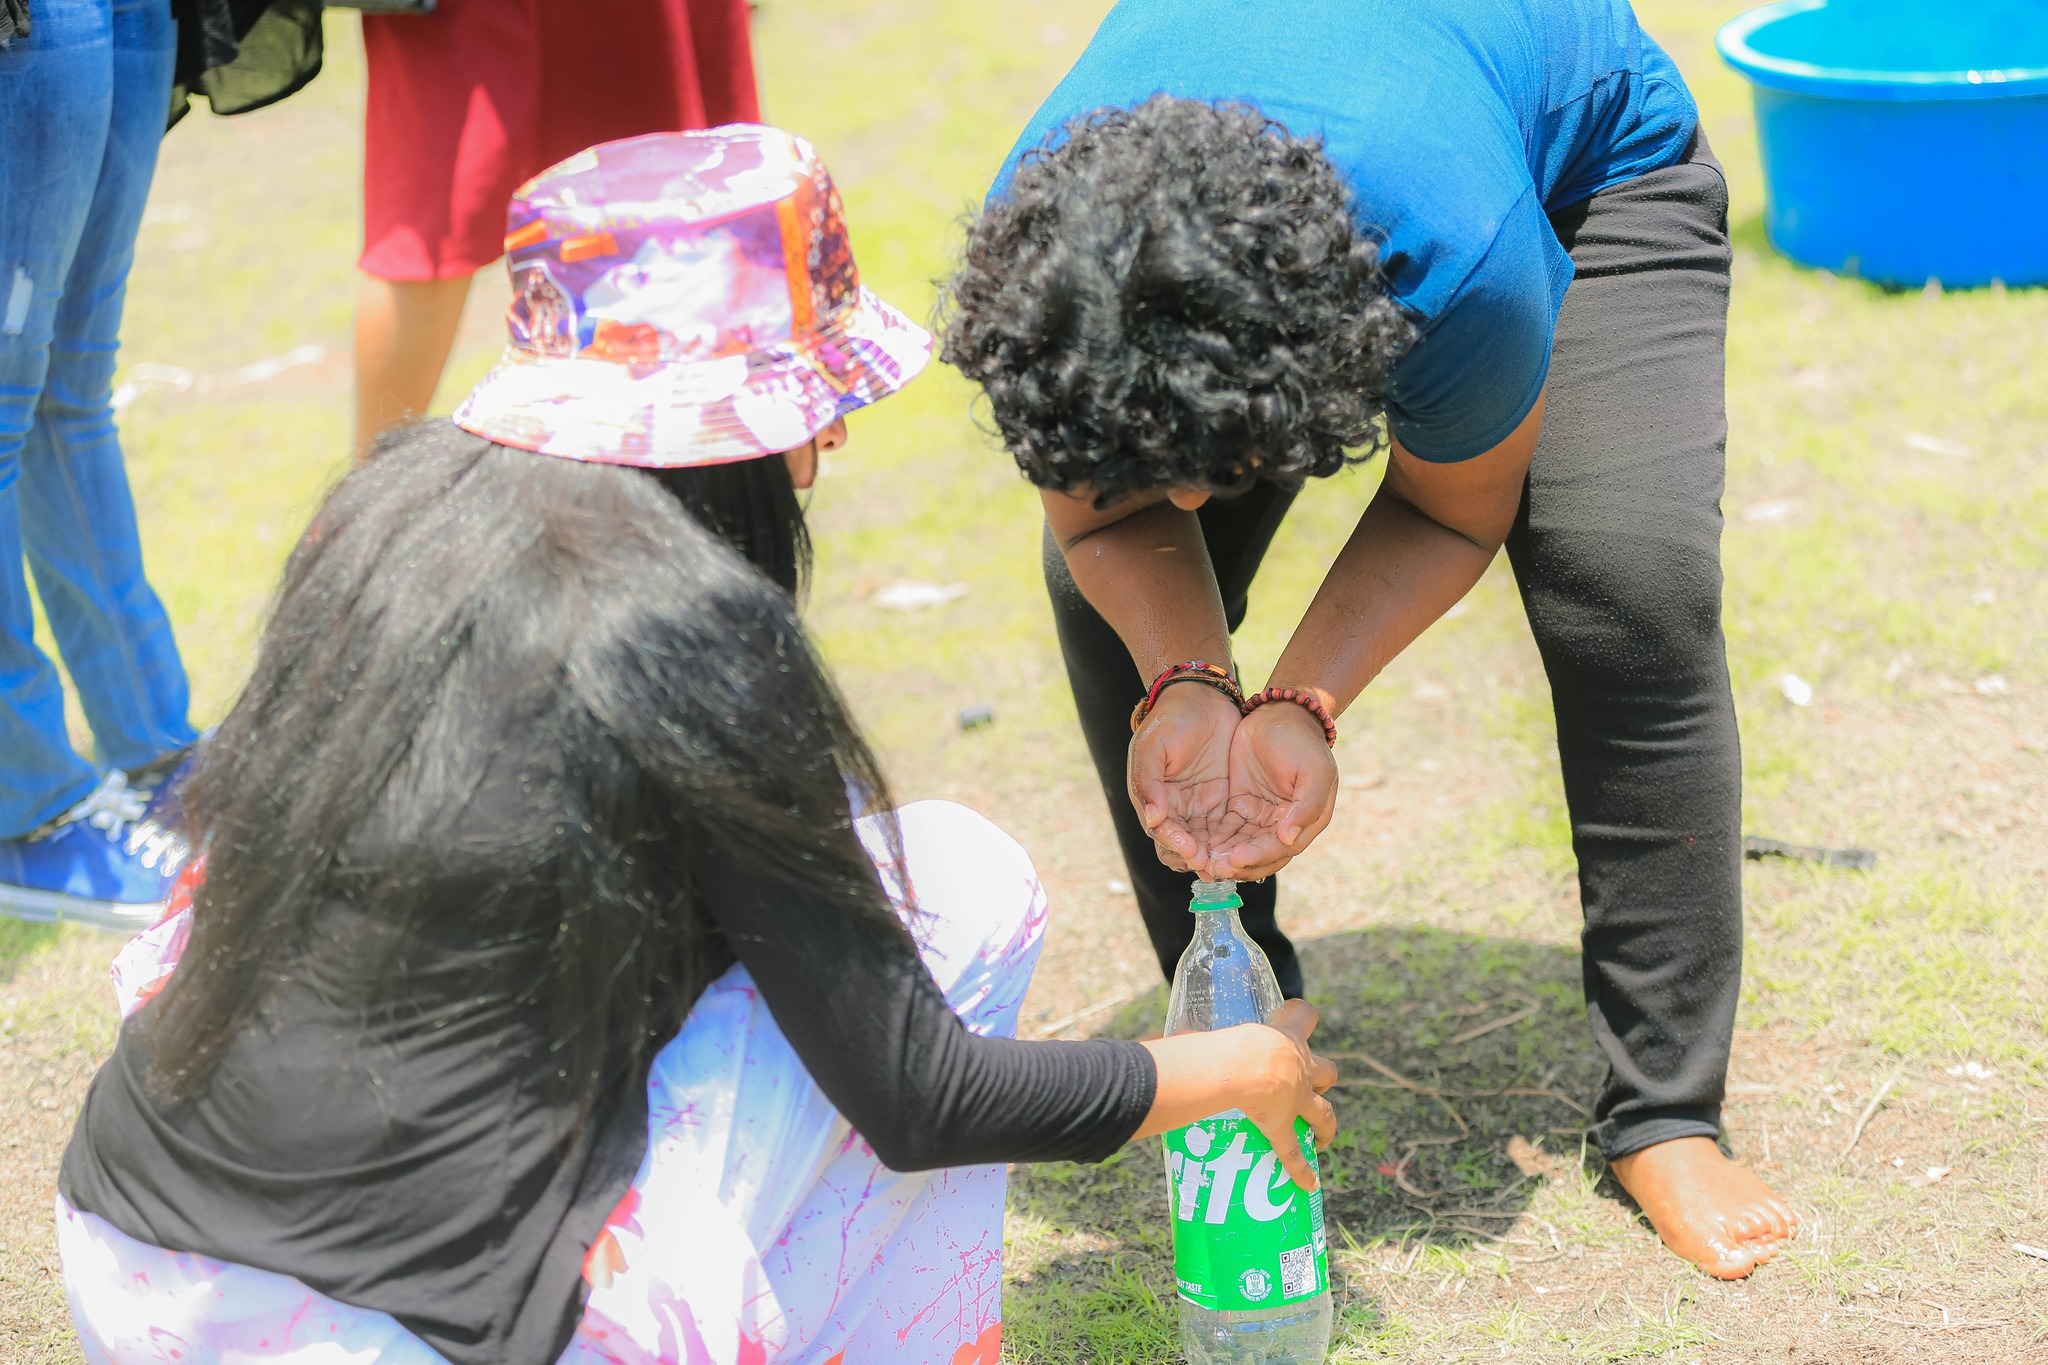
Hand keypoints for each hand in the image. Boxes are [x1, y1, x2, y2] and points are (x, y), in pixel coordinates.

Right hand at [1127, 682, 1244, 873]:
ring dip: (1218, 857)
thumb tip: (1153, 819)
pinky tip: (1250, 850)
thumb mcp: (1153, 745)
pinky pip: (1230, 831)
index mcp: (1154, 799)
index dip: (1176, 844)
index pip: (1162, 833)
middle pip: (1184, 848)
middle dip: (1198, 860)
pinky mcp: (1225, 802)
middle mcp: (1176, 810)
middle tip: (1215, 866)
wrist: (1202, 696)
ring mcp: (1201, 808)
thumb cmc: (1172, 719)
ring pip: (1208, 845)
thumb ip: (1148, 781)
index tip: (1193, 851)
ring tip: (1234, 865)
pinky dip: (1236, 843)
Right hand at [1136, 998, 1339, 1191]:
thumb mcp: (1217, 1030)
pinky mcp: (1284, 1125)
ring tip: (1322, 1134)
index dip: (1302, 1015)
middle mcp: (1301, 1067)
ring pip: (1325, 1111)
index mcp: (1286, 1037)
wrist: (1242, 1066)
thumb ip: (1196, 1033)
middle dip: (1324, 1077)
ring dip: (1326, 1121)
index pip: (1304, 1015)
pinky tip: (1308, 1184)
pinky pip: (1295, 1152)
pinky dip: (1302, 1169)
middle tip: (1312, 1083)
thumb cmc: (1225, 1042)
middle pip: (1328, 1070)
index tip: (1294, 1015)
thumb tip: (1166, 1034)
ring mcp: (1297, 1099)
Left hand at [1208, 699, 1339, 878]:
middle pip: (1260, 855)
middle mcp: (1285, 825)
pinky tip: (1197, 847)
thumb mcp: (1314, 770)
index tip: (1235, 859)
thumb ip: (1307, 806)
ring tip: (1202, 863)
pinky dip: (1215, 842)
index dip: (1258, 857)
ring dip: (1223, 858)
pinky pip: (1227, 830)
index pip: (1281, 848)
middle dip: (1236, 865)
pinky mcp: (1241, 806)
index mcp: (1307, 821)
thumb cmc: (1302, 741)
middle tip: (1213, 868)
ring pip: (1241, 847)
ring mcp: (1261, 817)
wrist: (1279, 712)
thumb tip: (1289, 839)